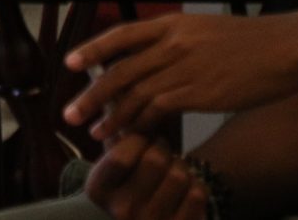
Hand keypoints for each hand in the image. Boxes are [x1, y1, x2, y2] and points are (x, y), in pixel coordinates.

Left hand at [65, 9, 297, 140]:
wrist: (290, 46)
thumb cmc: (254, 42)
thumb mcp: (207, 31)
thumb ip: (179, 42)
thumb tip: (156, 58)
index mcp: (174, 24)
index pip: (122, 35)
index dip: (93, 49)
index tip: (70, 63)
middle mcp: (173, 42)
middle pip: (120, 69)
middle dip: (92, 94)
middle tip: (70, 114)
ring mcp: (186, 67)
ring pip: (136, 93)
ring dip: (112, 116)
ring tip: (96, 134)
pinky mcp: (201, 92)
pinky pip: (160, 110)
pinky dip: (142, 124)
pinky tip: (132, 136)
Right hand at [80, 132, 210, 219]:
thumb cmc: (125, 187)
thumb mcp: (108, 166)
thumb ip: (112, 133)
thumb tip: (118, 91)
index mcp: (100, 190)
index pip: (123, 153)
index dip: (138, 138)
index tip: (142, 138)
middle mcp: (123, 210)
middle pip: (155, 159)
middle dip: (163, 147)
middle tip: (161, 149)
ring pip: (179, 174)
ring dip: (180, 165)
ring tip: (172, 168)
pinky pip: (197, 194)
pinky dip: (195, 184)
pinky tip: (184, 187)